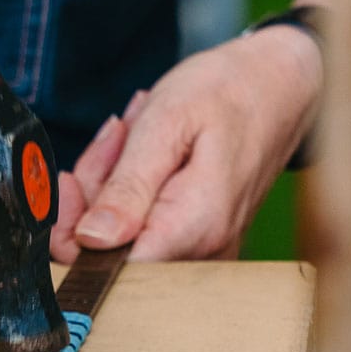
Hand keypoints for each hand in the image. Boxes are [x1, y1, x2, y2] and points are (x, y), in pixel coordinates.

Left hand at [49, 24, 321, 261]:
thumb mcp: (166, 124)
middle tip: (114, 136)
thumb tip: (90, 240)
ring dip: (113, 182)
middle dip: (94, 193)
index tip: (68, 180)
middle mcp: (203, 251)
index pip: (107, 268)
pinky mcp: (202, 239)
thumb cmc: (228, 91)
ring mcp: (206, 249)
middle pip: (111, 252)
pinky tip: (147, 151)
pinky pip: (148, 227)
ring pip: (124, 237)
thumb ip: (127, 187)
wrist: (282, 83)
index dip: (73, 231)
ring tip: (135, 132)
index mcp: (192, 228)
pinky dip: (134, 188)